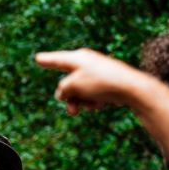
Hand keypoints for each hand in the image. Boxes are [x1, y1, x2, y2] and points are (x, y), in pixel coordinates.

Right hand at [35, 49, 152, 114]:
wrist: (131, 88)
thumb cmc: (101, 83)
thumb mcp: (74, 86)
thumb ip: (62, 89)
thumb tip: (63, 93)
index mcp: (77, 58)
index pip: (56, 60)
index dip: (46, 61)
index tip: (37, 58)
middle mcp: (86, 63)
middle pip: (68, 82)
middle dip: (69, 98)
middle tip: (72, 111)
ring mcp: (97, 73)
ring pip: (80, 91)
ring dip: (82, 102)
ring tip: (91, 107)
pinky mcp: (106, 83)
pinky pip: (92, 94)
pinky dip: (94, 101)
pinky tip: (102, 104)